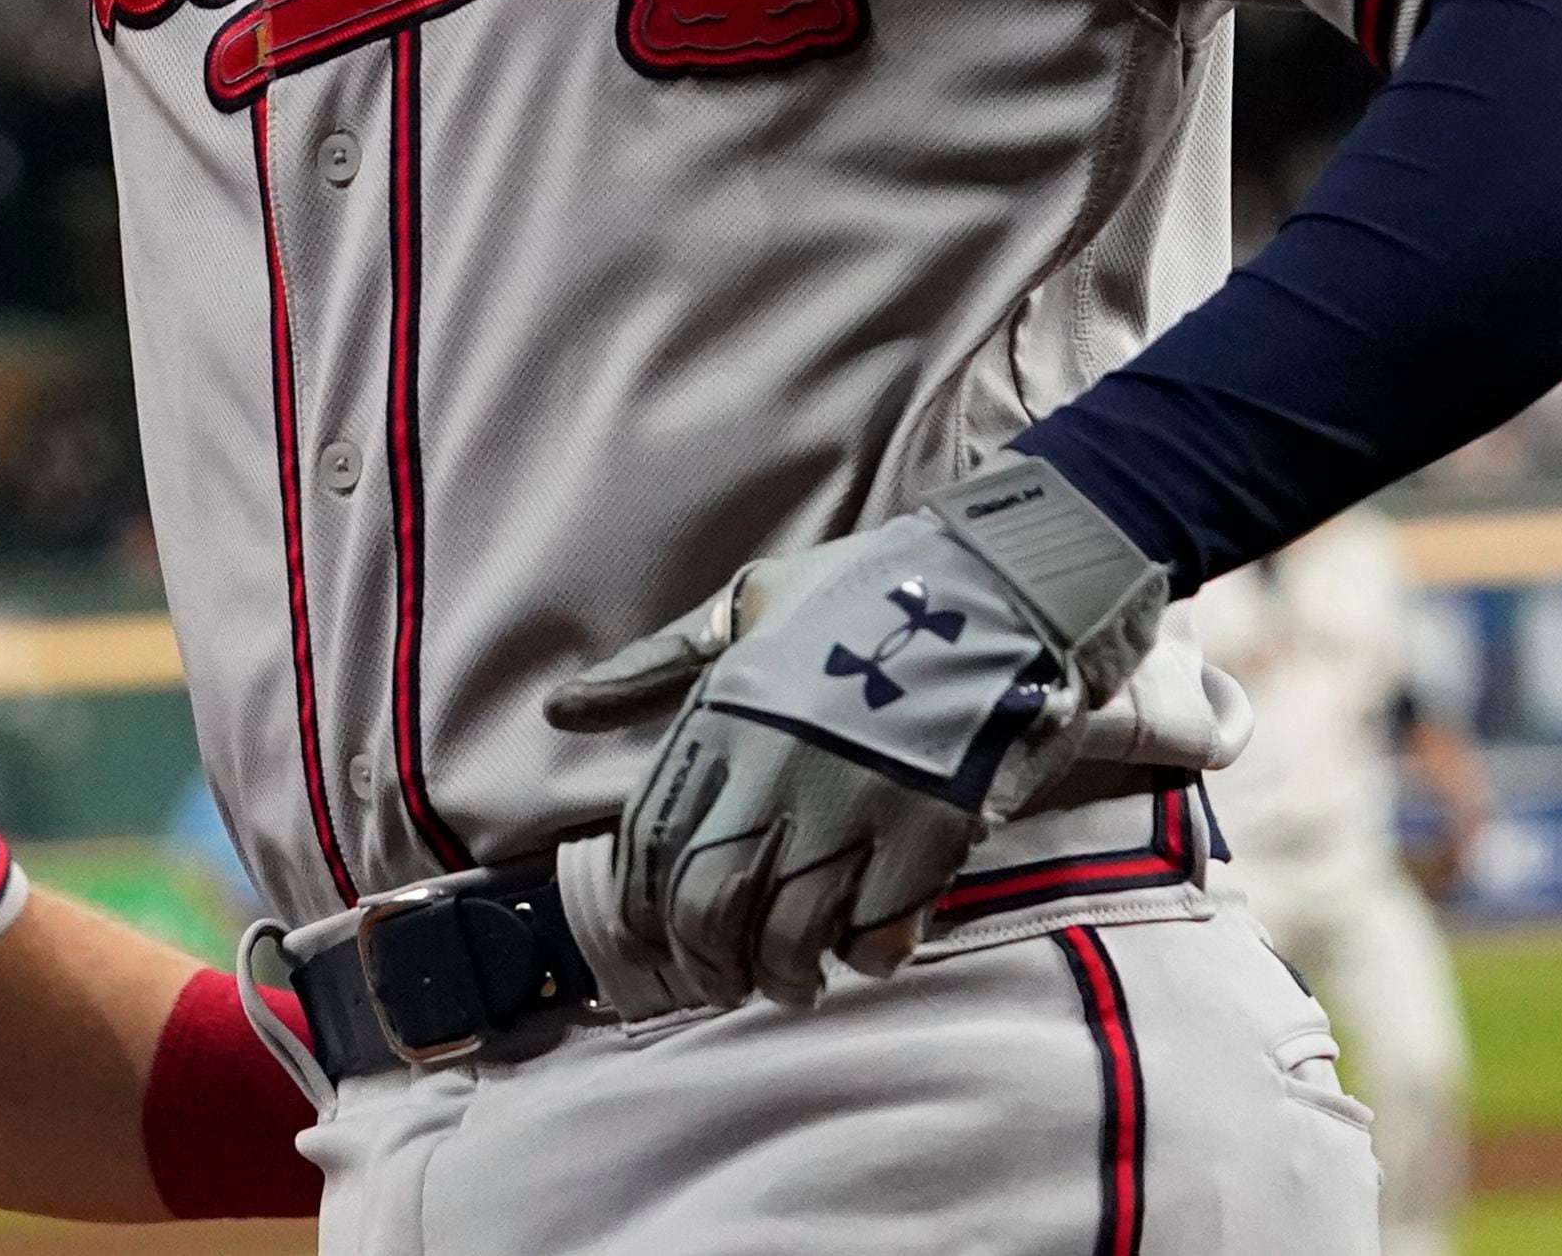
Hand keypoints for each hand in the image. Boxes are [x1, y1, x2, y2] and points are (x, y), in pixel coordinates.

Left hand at [545, 456, 1165, 1012]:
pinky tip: (861, 945)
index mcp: (725, 717)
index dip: (643, 913)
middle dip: (707, 964)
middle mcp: (778, 770)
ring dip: (784, 976)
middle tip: (723, 977)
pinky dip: (863, 956)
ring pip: (790, 939)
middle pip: (709, 909)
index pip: (648, 845)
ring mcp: (857, 807)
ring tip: (791, 977)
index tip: (657, 940)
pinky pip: (878, 935)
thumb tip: (561, 710)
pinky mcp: (931, 835)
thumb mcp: (746, 610)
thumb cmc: (865, 594)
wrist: (1000, 584)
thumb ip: (653, 668)